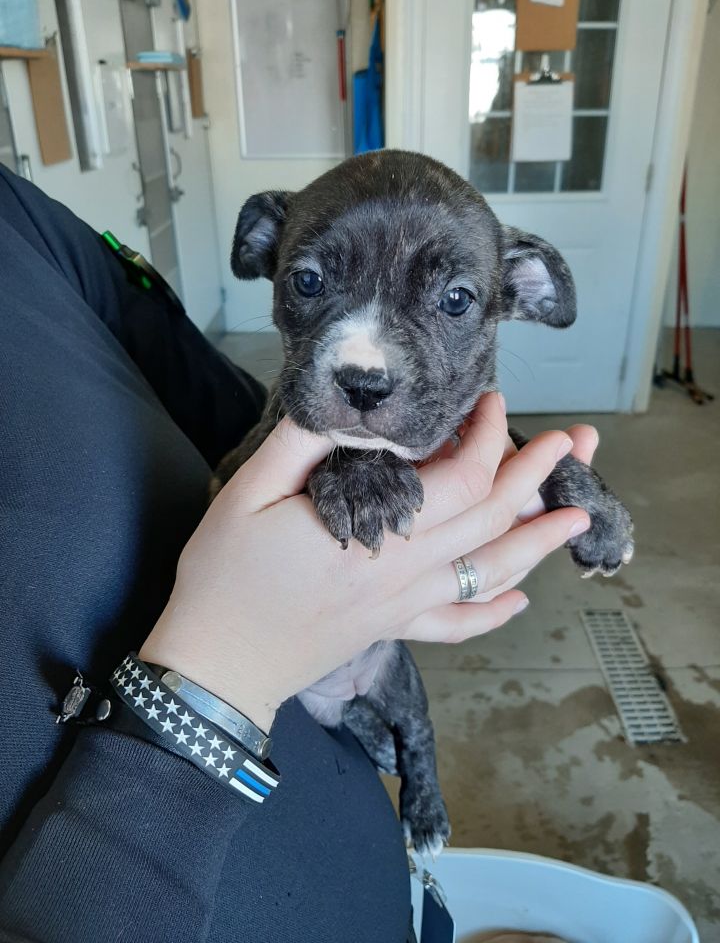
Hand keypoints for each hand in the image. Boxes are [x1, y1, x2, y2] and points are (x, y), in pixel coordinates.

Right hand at [140, 394, 589, 730]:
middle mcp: (405, 570)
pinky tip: (518, 602)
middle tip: (573, 443)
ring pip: (489, 573)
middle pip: (491, 520)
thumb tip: (349, 405)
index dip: (487, 437)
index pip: (459, 479)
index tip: (493, 401)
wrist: (215, 669)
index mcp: (378, 532)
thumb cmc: (224, 577)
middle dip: (535, 476)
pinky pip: (456, 626)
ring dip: (538, 544)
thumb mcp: (247, 494)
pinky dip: (492, 613)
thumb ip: (301, 444)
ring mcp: (403, 606)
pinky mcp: (392, 630)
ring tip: (578, 519)